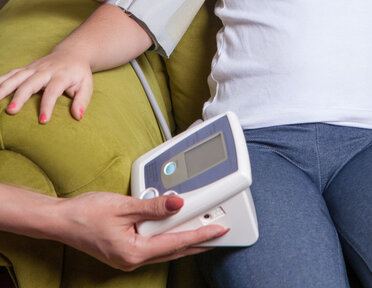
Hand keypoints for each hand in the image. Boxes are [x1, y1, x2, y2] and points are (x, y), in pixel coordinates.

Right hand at [0, 51, 91, 122]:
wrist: (72, 53)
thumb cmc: (79, 73)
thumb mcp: (86, 85)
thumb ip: (82, 100)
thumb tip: (78, 116)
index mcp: (62, 75)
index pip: (53, 91)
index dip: (48, 105)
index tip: (43, 121)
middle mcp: (46, 70)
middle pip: (31, 82)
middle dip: (20, 96)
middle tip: (11, 111)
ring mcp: (34, 68)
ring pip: (17, 76)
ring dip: (4, 87)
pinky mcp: (26, 68)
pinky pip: (11, 73)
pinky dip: (0, 80)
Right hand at [59, 191, 226, 269]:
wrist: (61, 220)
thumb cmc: (85, 213)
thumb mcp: (122, 206)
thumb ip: (152, 206)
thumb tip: (177, 203)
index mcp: (134, 252)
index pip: (175, 243)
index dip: (200, 235)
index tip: (218, 230)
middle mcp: (133, 259)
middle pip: (173, 249)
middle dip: (197, 241)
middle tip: (217, 232)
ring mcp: (128, 257)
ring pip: (163, 248)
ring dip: (182, 239)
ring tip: (201, 228)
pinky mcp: (124, 250)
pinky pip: (152, 245)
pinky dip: (166, 237)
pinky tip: (171, 227)